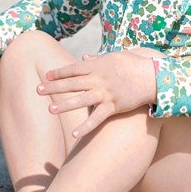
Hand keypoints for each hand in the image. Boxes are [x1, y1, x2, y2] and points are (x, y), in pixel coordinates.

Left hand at [38, 51, 156, 138]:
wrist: (152, 76)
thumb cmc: (133, 65)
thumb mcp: (115, 57)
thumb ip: (97, 59)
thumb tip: (84, 57)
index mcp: (98, 66)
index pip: (74, 69)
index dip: (59, 73)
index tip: (46, 76)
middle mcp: (99, 79)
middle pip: (73, 83)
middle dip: (54, 87)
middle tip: (38, 90)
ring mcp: (106, 93)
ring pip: (81, 99)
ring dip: (65, 105)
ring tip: (50, 109)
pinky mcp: (114, 106)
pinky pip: (97, 118)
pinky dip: (86, 126)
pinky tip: (75, 134)